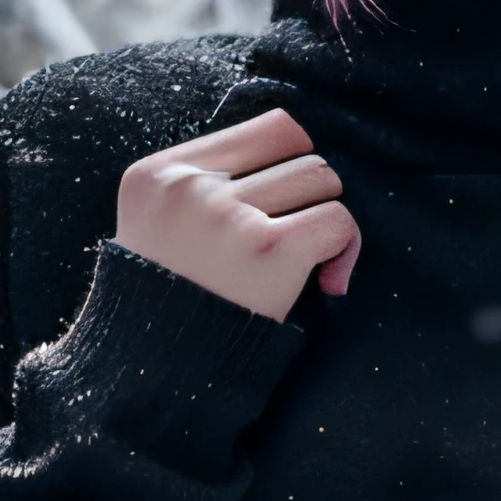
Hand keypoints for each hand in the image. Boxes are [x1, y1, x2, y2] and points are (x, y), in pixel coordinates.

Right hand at [116, 108, 360, 321]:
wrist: (156, 374)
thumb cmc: (172, 304)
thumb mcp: (159, 224)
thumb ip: (206, 183)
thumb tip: (298, 151)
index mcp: (159, 173)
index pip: (269, 126)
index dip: (291, 161)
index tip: (283, 201)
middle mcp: (190, 186)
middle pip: (300, 150)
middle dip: (307, 195)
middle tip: (293, 238)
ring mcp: (228, 215)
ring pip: (322, 179)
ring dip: (325, 218)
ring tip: (306, 258)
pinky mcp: (268, 249)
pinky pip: (337, 220)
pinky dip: (344, 250)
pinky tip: (327, 280)